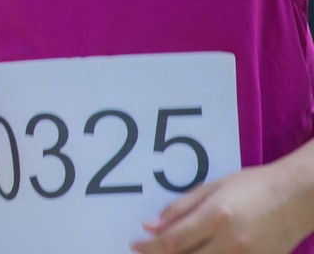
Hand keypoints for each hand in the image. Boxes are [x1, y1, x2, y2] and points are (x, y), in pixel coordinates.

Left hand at [133, 161, 313, 253]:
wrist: (296, 196)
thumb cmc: (252, 185)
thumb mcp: (212, 188)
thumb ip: (180, 208)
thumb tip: (150, 226)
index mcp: (216, 217)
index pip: (173, 241)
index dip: (149, 247)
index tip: (134, 245)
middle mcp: (231, 242)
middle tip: (147, 251)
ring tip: (170, 253)